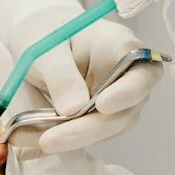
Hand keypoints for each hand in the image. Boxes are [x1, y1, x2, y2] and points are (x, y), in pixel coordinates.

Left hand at [0, 0, 161, 154]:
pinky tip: (31, 144)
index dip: (128, 93)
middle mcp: (126, 77)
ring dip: (71, 140)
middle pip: (123, 112)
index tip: (102, 106)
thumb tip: (73, 109)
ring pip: (105, 129)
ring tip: (32, 141)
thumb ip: (61, 74)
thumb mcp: (45, 47)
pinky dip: (59, 141)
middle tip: (48, 140)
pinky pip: (84, 134)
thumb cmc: (46, 30)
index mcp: (120, 46)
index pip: (142, 73)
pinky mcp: (96, 117)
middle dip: (87, 130)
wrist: (37, 37)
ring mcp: (114, 100)